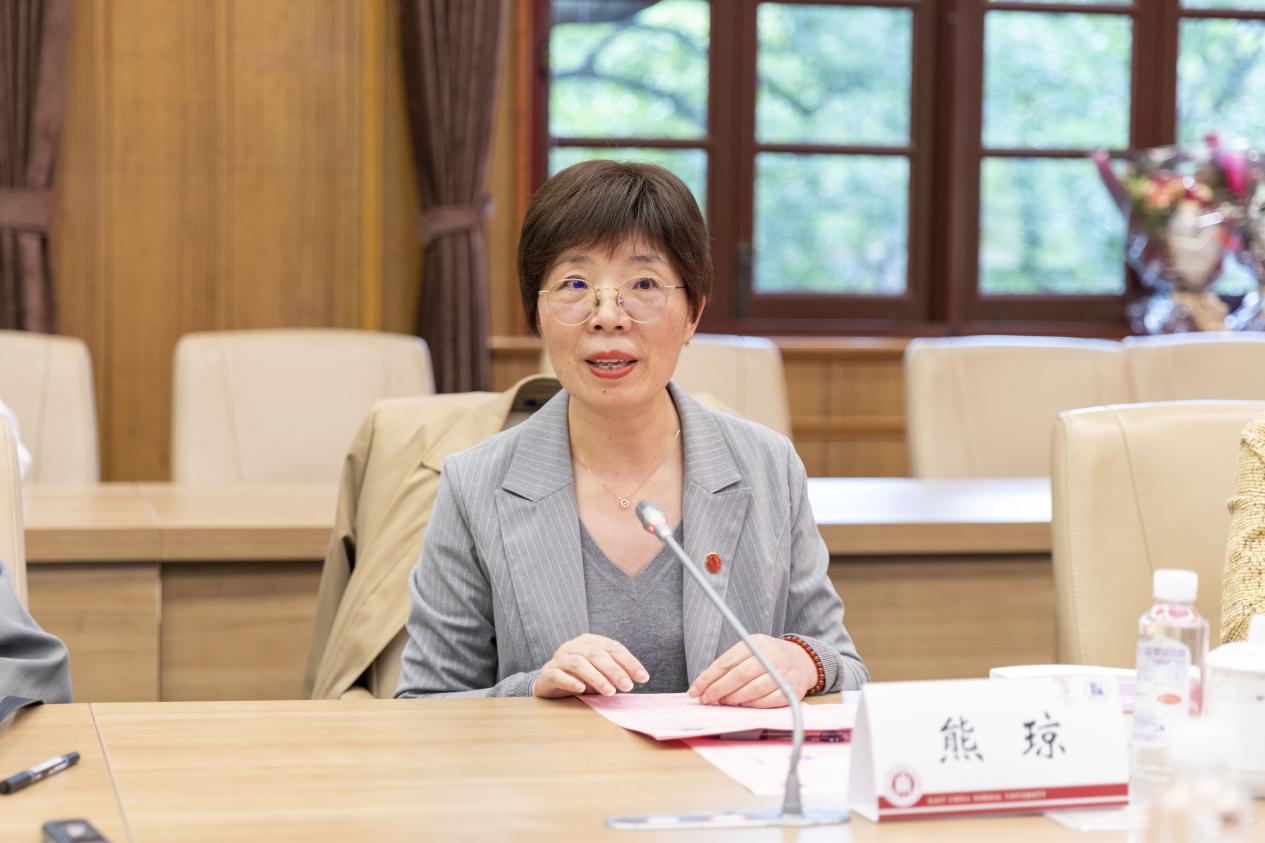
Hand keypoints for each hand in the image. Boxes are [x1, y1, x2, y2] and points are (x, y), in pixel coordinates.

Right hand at [533, 634, 649, 698]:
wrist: (548, 681)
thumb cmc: (580, 676)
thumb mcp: (599, 672)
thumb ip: (613, 673)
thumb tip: (634, 680)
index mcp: (591, 641)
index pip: (613, 647)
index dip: (629, 662)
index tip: (643, 677)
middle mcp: (575, 646)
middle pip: (597, 654)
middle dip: (615, 670)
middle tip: (628, 687)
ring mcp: (560, 658)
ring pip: (579, 663)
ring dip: (597, 677)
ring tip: (610, 692)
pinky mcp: (548, 672)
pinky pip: (559, 675)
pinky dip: (571, 681)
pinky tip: (582, 689)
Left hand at [687, 635, 815, 707]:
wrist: (800, 661)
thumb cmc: (767, 658)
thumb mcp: (750, 651)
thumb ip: (730, 664)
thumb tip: (706, 685)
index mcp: (756, 643)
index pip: (727, 661)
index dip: (708, 678)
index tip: (695, 690)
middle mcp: (771, 656)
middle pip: (739, 675)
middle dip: (718, 690)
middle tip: (706, 699)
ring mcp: (783, 673)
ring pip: (753, 689)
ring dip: (734, 699)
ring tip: (723, 702)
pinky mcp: (792, 690)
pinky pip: (768, 701)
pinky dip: (753, 704)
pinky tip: (743, 705)